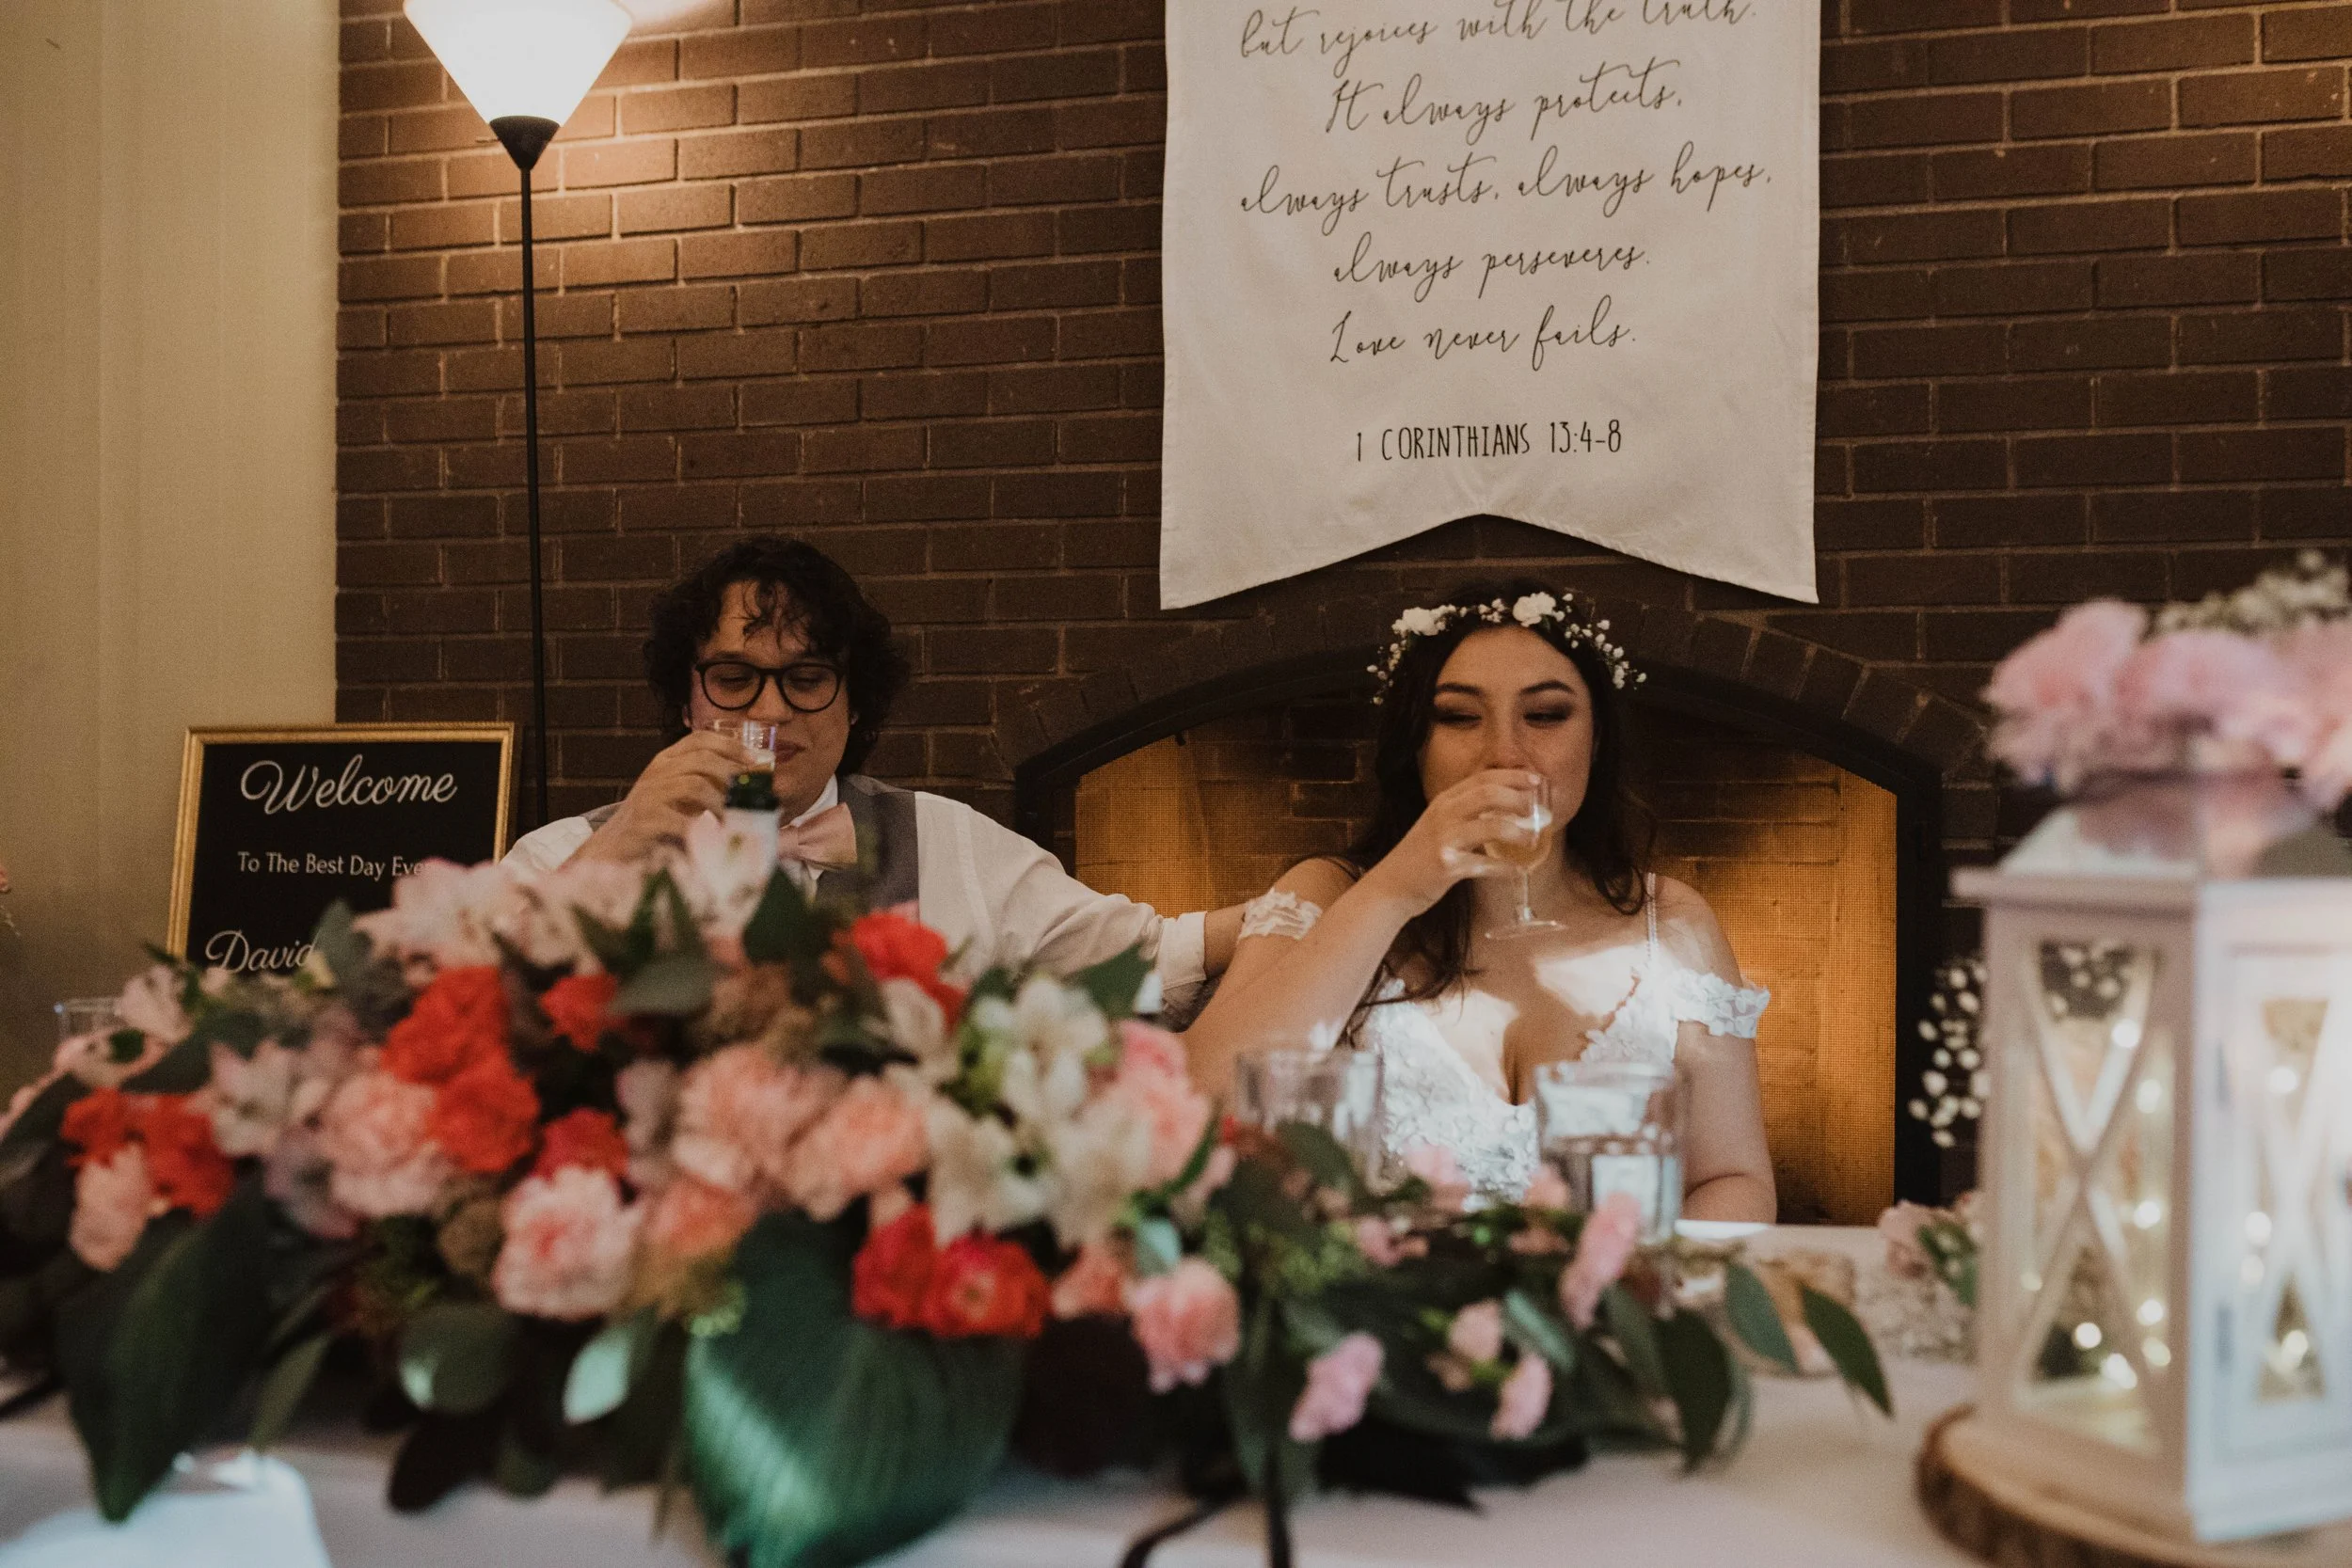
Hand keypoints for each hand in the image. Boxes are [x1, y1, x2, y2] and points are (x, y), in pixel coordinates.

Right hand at [577, 732, 749, 863]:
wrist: (616, 845)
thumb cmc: (656, 819)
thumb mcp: (681, 794)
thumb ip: (708, 782)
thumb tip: (753, 780)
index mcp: (666, 760)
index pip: (699, 738)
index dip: (729, 744)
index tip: (753, 759)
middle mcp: (657, 771)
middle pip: (702, 759)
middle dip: (732, 773)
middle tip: (751, 792)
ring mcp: (650, 794)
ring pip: (695, 786)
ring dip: (722, 803)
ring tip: (736, 819)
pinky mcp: (646, 819)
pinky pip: (682, 819)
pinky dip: (703, 829)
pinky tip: (715, 838)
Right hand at [1357, 770, 1541, 915]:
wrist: (1391, 886)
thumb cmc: (1419, 857)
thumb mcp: (1439, 825)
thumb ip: (1465, 814)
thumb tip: (1505, 809)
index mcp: (1444, 801)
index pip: (1482, 778)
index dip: (1512, 777)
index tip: (1535, 781)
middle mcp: (1443, 814)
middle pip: (1488, 794)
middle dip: (1518, 799)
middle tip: (1537, 810)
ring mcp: (1444, 840)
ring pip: (1491, 826)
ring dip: (1518, 832)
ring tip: (1531, 839)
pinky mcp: (1447, 866)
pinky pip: (1485, 865)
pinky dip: (1506, 869)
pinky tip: (1518, 872)